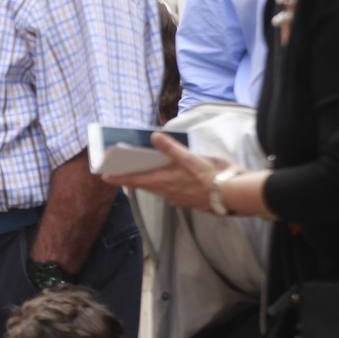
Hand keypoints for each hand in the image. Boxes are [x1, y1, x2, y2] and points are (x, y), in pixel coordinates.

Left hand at [105, 133, 227, 210]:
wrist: (234, 195)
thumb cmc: (212, 176)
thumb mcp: (191, 158)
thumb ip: (172, 148)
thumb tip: (154, 136)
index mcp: (165, 182)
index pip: (135, 180)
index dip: (119, 178)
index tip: (104, 177)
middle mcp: (168, 193)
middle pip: (145, 185)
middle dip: (133, 178)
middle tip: (122, 171)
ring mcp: (179, 198)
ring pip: (158, 189)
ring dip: (149, 181)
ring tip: (143, 172)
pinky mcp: (189, 201)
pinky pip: (171, 193)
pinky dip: (166, 184)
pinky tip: (170, 178)